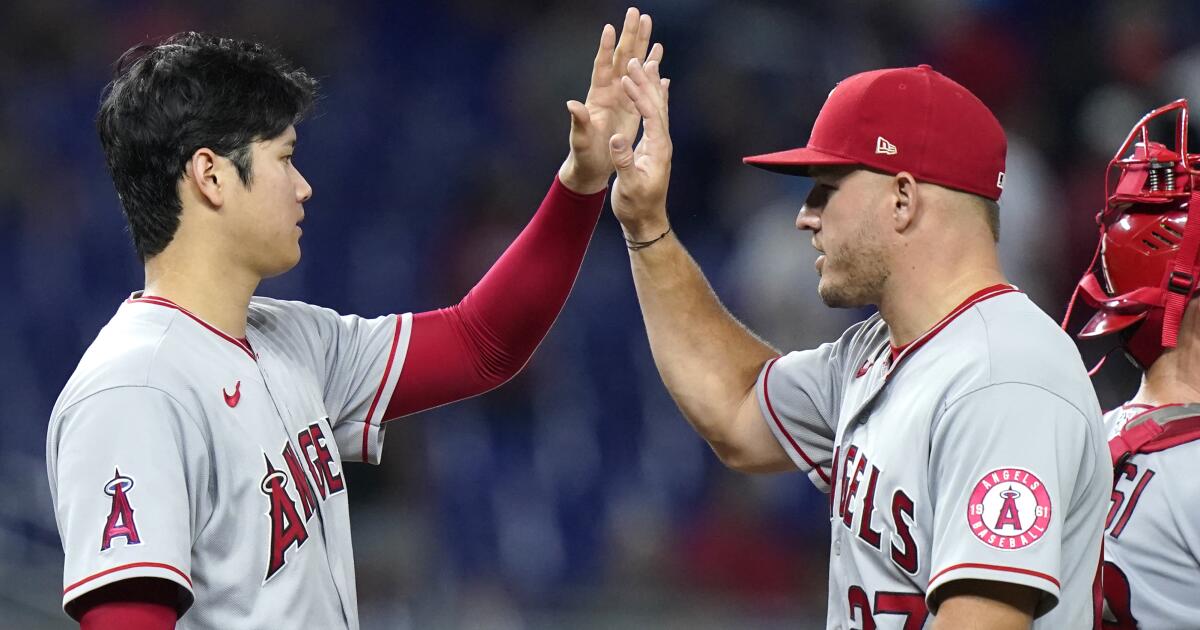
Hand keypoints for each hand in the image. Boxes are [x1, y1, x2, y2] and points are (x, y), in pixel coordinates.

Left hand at [558, 7, 661, 193]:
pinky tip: (659, 53)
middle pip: (622, 57)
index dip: (606, 49)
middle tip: (637, 13)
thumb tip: (571, 104)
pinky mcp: (633, 105)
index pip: (602, 67)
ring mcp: (622, 95)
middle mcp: (610, 90)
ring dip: (642, 44)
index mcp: (598, 96)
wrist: (594, 165)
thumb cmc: (584, 153)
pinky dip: (652, 67)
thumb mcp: (581, 138)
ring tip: (650, 22)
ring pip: (635, 64)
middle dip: (630, 35)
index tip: (610, 27)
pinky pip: (644, 81)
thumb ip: (578, 121)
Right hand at [610, 57, 671, 240]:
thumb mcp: (628, 185)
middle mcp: (662, 142)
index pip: (650, 113)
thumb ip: (624, 162)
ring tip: (647, 62)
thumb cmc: (636, 206)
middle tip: (636, 58)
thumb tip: (617, 138)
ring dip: (651, 85)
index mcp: (657, 148)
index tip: (627, 76)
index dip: (639, 94)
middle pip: (657, 105)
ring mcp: (659, 144)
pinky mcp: (654, 147)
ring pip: (658, 107)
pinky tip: (658, 87)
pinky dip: (654, 98)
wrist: (646, 221)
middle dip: (647, 81)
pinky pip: (655, 116)